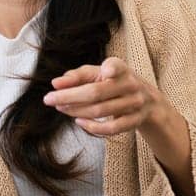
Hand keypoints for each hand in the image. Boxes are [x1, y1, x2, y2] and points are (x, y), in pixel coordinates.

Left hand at [44, 57, 165, 137]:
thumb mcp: (98, 74)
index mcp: (121, 69)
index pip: (117, 66)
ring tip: (60, 108)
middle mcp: (130, 84)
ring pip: (100, 111)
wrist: (146, 100)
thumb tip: (55, 83)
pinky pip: (112, 128)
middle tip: (49, 99)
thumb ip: (77, 76)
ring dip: (76, 110)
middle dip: (69, 97)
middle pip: (96, 92)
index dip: (112, 69)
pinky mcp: (135, 121)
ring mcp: (134, 104)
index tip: (106, 71)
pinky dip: (92, 127)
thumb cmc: (113, 82)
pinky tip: (78, 121)